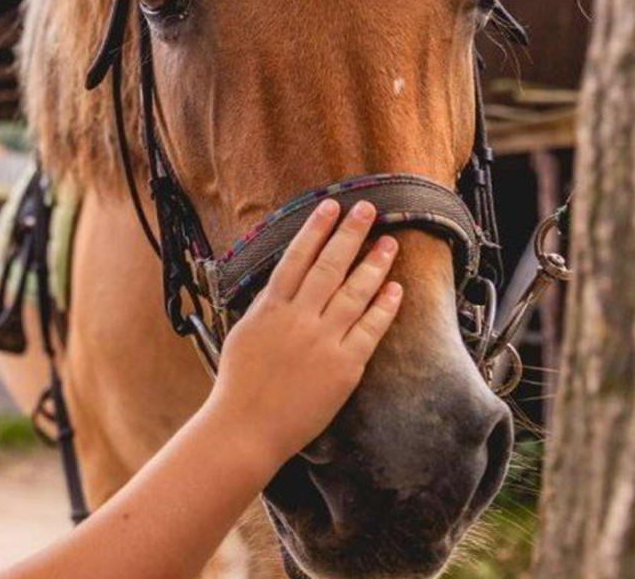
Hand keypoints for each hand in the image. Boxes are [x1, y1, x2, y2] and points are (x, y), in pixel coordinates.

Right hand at [208, 198, 401, 468]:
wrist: (246, 427)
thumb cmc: (239, 384)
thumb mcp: (244, 334)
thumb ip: (266, 308)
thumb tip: (283, 284)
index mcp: (270, 308)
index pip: (296, 257)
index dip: (315, 229)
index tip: (330, 206)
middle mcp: (298, 318)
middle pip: (329, 266)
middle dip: (350, 234)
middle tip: (368, 208)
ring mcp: (322, 341)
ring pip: (354, 292)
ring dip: (374, 264)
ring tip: (390, 243)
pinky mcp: (343, 366)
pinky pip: (370, 329)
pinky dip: (384, 306)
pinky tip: (396, 288)